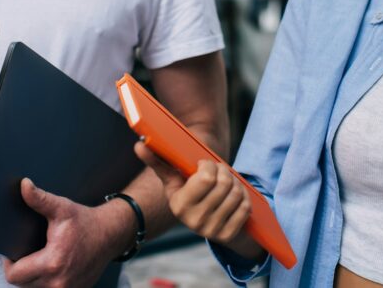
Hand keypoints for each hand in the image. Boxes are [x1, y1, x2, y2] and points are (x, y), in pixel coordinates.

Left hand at [2, 178, 126, 286]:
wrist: (111, 234)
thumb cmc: (85, 222)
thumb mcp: (62, 208)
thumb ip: (40, 199)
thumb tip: (24, 185)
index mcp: (52, 263)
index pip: (14, 275)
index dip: (9, 263)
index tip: (14, 251)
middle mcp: (59, 283)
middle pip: (22, 284)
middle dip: (21, 269)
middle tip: (28, 253)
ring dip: (34, 277)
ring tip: (41, 259)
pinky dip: (48, 281)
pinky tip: (54, 266)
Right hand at [135, 142, 250, 245]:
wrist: (205, 221)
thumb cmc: (188, 191)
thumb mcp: (173, 179)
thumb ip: (158, 161)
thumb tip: (138, 145)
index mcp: (178, 205)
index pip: (206, 178)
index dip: (210, 165)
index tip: (206, 164)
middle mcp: (193, 221)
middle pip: (224, 184)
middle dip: (225, 171)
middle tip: (220, 170)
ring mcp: (210, 231)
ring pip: (236, 194)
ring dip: (236, 183)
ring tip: (228, 182)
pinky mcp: (226, 236)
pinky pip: (244, 208)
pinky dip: (244, 197)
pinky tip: (236, 196)